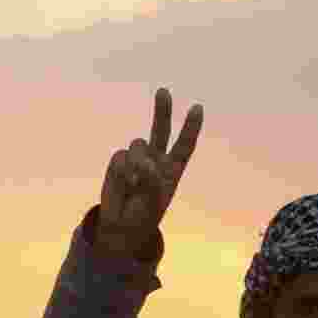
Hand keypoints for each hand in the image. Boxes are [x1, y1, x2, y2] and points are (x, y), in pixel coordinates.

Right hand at [97, 87, 203, 255]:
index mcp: (172, 170)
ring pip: (138, 144)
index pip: (184, 146)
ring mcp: (137, 159)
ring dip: (137, 162)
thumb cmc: (144, 215)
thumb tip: (145, 161)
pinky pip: (121, 156)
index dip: (191, 127)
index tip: (197, 107)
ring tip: (135, 183)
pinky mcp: (119, 162)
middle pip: (161, 131)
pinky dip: (122, 170)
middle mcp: (156, 160)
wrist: (121, 226)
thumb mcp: (154, 202)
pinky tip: (124, 183)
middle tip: (163, 91)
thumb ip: (153, 181)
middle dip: (162, 111)